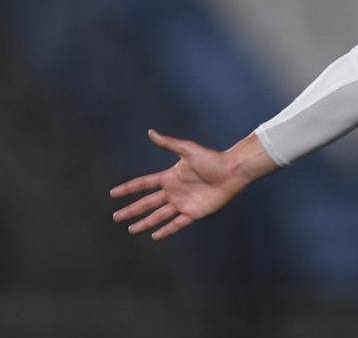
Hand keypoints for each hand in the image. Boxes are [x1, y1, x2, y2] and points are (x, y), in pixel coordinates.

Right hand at [110, 129, 249, 239]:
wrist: (233, 171)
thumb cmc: (212, 159)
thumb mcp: (188, 149)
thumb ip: (169, 143)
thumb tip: (150, 132)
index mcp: (170, 177)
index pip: (144, 184)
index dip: (128, 188)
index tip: (113, 193)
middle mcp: (174, 191)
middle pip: (147, 203)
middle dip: (131, 210)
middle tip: (116, 217)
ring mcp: (183, 203)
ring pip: (159, 216)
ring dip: (145, 222)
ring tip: (131, 230)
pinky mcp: (194, 213)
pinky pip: (177, 224)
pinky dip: (166, 230)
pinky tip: (155, 236)